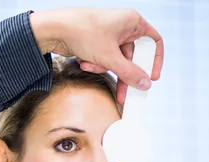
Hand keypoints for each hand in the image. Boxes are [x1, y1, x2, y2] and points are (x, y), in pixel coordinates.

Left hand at [30, 8, 163, 103]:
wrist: (53, 30)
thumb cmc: (83, 32)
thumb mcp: (109, 57)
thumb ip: (129, 73)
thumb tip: (145, 84)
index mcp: (133, 22)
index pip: (153, 42)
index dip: (154, 61)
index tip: (151, 78)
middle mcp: (123, 27)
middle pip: (132, 57)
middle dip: (123, 74)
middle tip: (124, 93)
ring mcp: (109, 35)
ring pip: (116, 61)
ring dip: (103, 68)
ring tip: (91, 66)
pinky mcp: (97, 44)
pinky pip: (103, 60)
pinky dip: (95, 64)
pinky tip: (83, 61)